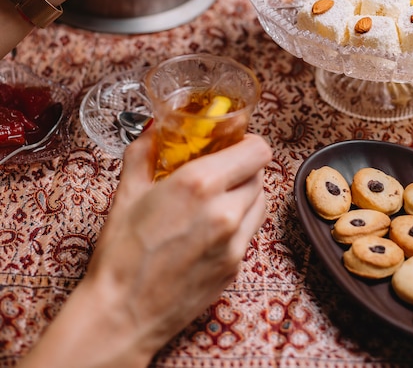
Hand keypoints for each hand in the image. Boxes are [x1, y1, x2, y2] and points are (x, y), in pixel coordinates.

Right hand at [20, 131, 271, 366]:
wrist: (123, 314)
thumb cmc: (122, 253)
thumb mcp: (127, 192)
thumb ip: (144, 152)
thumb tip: (155, 128)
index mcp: (200, 184)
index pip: (257, 150)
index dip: (249, 141)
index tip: (235, 142)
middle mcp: (226, 211)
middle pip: (260, 174)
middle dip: (243, 167)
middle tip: (221, 169)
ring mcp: (235, 242)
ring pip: (260, 202)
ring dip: (245, 193)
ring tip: (219, 196)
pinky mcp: (236, 267)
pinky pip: (250, 232)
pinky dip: (239, 222)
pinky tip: (213, 227)